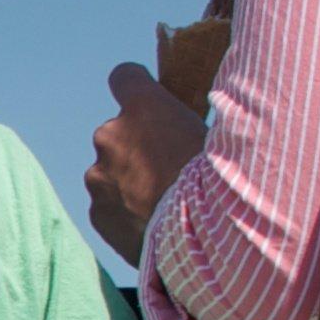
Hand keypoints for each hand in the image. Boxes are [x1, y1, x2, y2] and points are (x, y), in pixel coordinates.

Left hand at [85, 0, 233, 261]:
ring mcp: (99, 176)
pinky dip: (126, 213)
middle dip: (136, 147)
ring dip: (129, 182)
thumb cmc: (221, 183)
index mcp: (143, 107)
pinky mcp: (98, 212)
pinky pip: (110, 206)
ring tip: (164, 204)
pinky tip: (154, 225)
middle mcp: (111, 135)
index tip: (147, 104)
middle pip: (118, 132)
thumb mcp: (216, 138)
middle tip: (169, 170)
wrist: (206, 243)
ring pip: (112, 172)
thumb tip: (188, 123)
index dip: (137, 90)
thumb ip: (187, 124)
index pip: (124, 76)